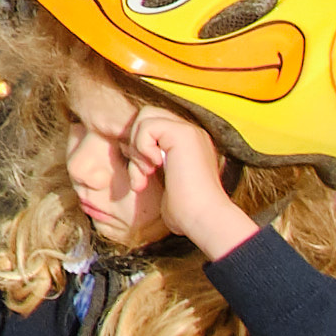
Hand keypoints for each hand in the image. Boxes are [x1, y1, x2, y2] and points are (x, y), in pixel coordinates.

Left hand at [131, 107, 259, 259]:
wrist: (203, 219)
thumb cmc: (186, 213)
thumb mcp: (165, 187)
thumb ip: (152, 169)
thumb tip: (131, 162)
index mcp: (188, 145)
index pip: (154, 127)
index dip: (138, 148)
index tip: (140, 177)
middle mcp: (191, 133)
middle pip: (147, 116)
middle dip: (135, 144)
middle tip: (141, 176)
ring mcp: (189, 131)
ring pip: (145, 117)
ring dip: (137, 148)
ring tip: (146, 175)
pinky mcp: (183, 133)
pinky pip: (147, 126)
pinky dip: (142, 147)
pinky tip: (154, 168)